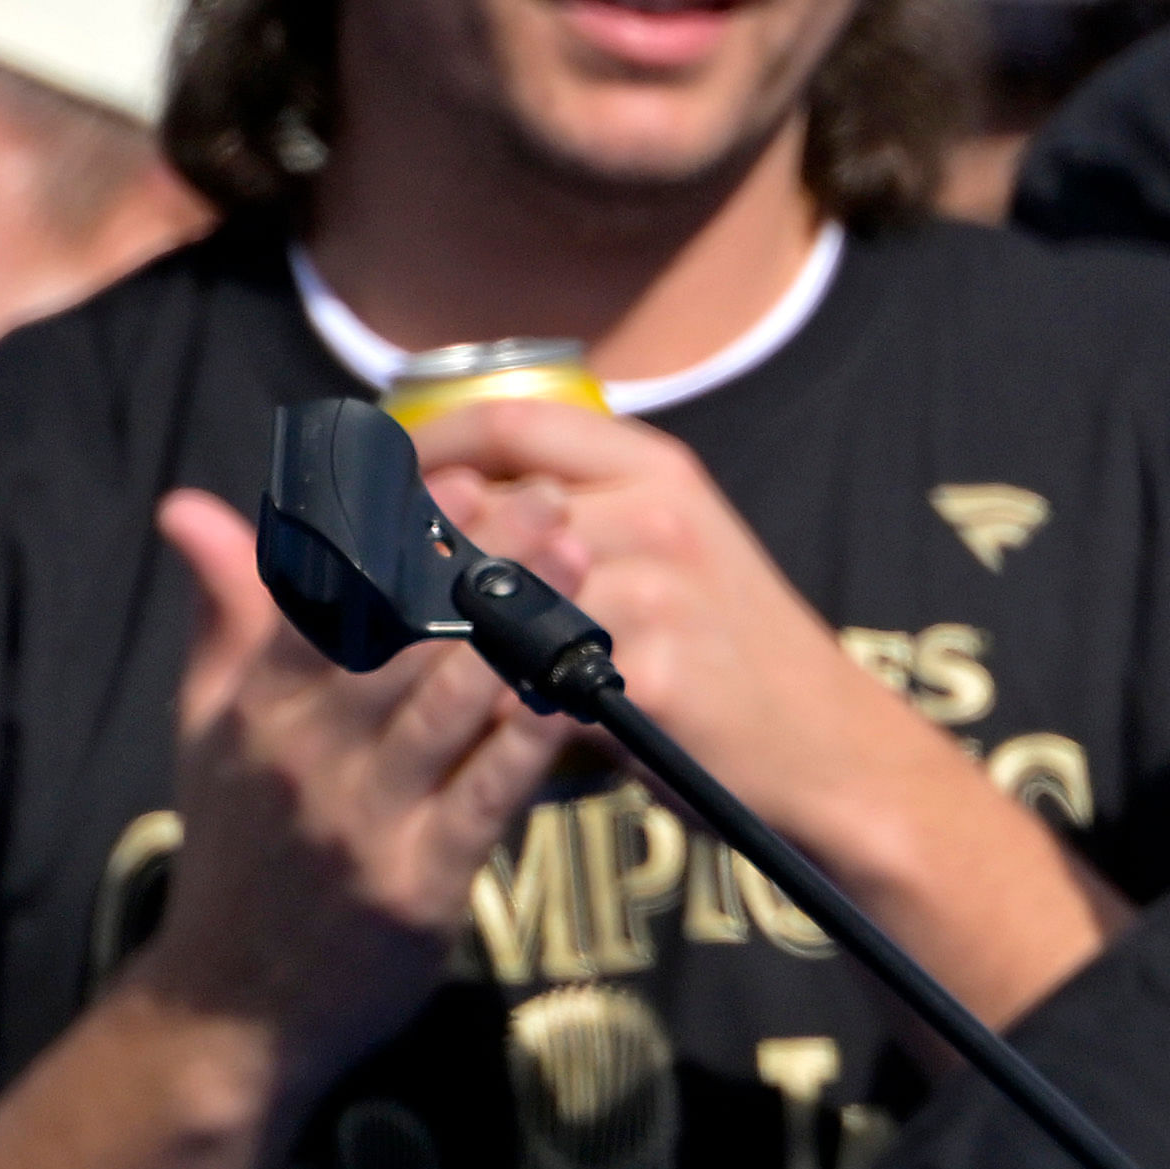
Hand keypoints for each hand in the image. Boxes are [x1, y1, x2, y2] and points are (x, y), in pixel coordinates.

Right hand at [122, 489, 568, 1074]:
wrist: (239, 1003)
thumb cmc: (243, 845)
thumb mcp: (211, 728)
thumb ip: (225, 617)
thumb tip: (191, 507)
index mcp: (258, 710)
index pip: (327, 596)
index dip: (397, 531)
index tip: (463, 475)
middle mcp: (305, 757)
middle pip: (403, 637)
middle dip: (480, 564)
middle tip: (550, 503)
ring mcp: (363, 820)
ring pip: (453, 702)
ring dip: (522, 628)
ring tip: (583, 565)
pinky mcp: (418, 883)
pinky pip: (488, 791)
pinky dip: (534, 732)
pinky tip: (579, 683)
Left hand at [415, 399, 953, 865]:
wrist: (828, 750)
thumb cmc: (726, 654)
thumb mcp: (664, 554)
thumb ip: (567, 517)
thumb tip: (431, 495)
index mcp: (659, 468)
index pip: (510, 419)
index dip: (420, 443)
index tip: (364, 477)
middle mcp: (660, 514)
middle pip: (478, 507)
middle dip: (397, 547)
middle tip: (341, 583)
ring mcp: (660, 592)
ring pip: (485, 594)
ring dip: (422, 629)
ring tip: (380, 655)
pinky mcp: (651, 673)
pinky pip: (522, 677)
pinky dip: (477, 696)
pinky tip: (450, 715)